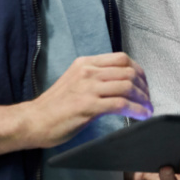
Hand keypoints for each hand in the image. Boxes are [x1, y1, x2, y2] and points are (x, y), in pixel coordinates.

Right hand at [24, 52, 152, 148]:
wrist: (31, 121)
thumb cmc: (54, 106)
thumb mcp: (75, 81)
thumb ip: (96, 77)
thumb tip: (121, 82)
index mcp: (86, 63)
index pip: (122, 58)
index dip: (138, 71)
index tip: (144, 84)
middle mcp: (88, 71)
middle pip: (128, 71)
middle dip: (144, 86)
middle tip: (148, 99)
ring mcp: (88, 87)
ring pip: (127, 86)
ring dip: (143, 99)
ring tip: (148, 109)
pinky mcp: (88, 105)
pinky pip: (121, 104)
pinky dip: (136, 110)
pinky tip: (142, 116)